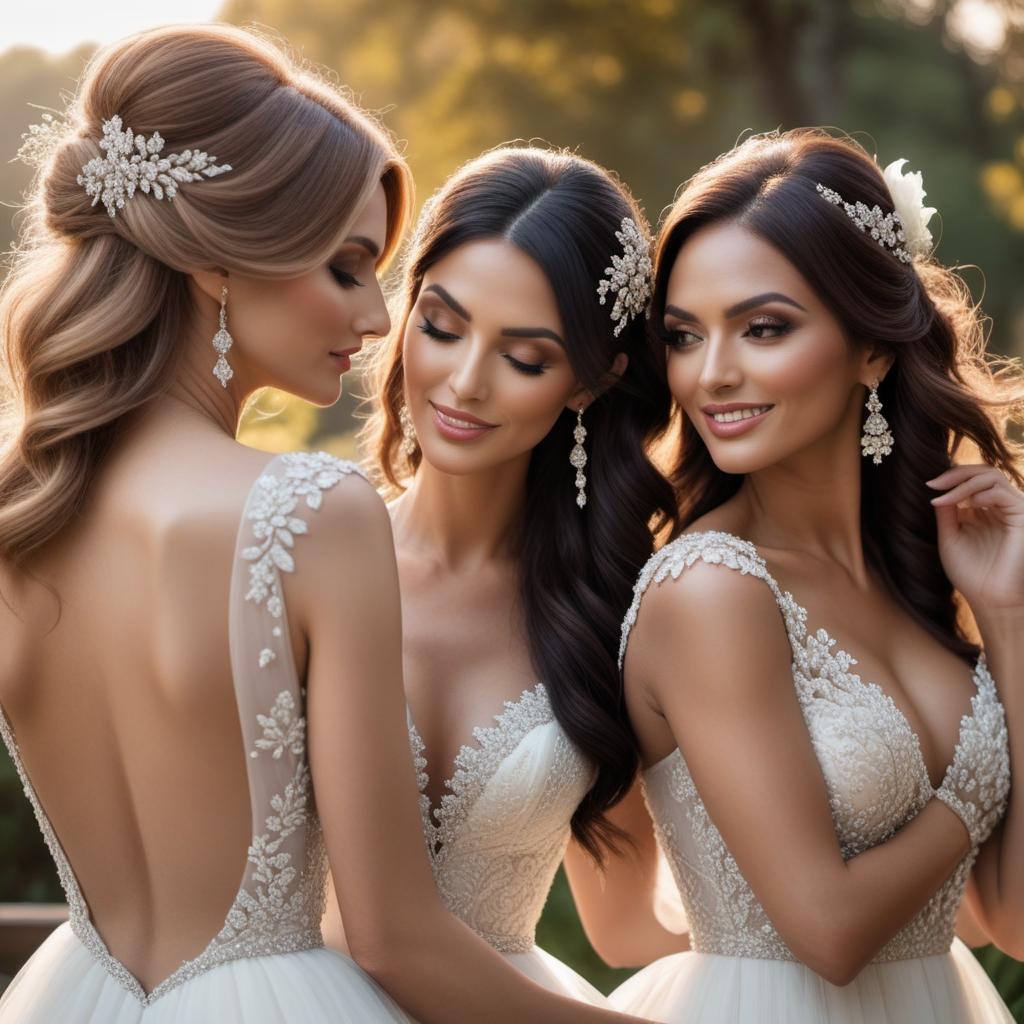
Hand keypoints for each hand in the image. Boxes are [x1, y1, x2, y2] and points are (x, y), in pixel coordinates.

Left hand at [928, 464, 1023, 613]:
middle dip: (956, 473)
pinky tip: (964, 506)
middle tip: (934, 484)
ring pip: (992, 477)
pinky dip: (979, 493)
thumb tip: (937, 488)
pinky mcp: (1022, 516)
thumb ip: (946, 512)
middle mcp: (999, 507)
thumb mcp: (950, 537)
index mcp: (983, 510)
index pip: (971, 479)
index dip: (950, 477)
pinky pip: (1002, 493)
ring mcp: (1012, 510)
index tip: (928, 486)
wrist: (989, 599)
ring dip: (964, 483)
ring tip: (944, 497)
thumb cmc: (969, 573)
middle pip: (983, 471)